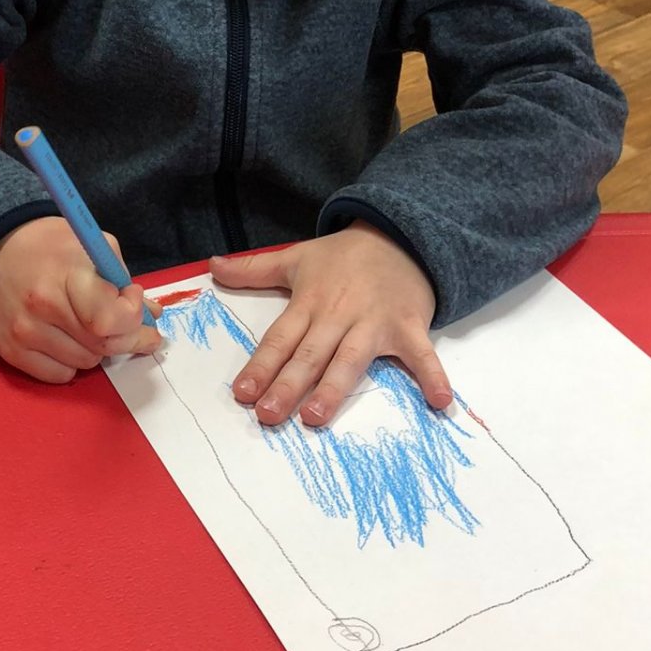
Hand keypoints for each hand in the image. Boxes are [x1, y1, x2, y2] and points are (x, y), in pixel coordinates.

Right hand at [0, 218, 160, 382]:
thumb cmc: (50, 246)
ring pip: (85, 364)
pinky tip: (68, 340)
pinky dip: (71, 363)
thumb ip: (123, 280)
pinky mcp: (11, 352)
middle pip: (103, 346)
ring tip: (89, 325)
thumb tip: (151, 315)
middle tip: (130, 325)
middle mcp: (42, 309)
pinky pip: (59, 375)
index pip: (110, 320)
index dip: (132, 315)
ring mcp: (24, 334)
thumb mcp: (93, 245)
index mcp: (66, 276)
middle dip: (126, 336)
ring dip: (97, 349)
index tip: (131, 299)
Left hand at [210, 222, 451, 429]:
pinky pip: (422, 355)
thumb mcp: (296, 257)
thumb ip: (253, 269)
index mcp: (310, 303)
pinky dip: (433, 376)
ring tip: (316, 416)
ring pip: (351, 359)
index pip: (280, 339)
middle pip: (309, 354)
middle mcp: (339, 316)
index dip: (261, 366)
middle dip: (288, 385)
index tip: (243, 394)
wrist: (400, 235)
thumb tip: (211, 266)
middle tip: (269, 415)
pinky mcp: (408, 328)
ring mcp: (375, 323)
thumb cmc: (344, 256)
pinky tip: (439, 402)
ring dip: (335, 387)